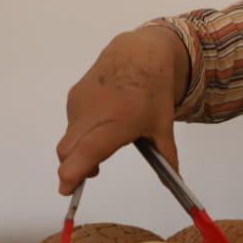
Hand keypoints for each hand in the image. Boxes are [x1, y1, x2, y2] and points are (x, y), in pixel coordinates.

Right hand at [55, 27, 187, 194]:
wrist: (139, 53)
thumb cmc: (153, 90)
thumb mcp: (163, 124)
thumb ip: (167, 155)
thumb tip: (176, 180)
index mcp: (116, 123)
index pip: (85, 152)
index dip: (72, 173)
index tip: (66, 189)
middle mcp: (92, 114)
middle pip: (67, 152)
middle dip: (73, 168)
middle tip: (93, 173)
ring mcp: (79, 104)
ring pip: (69, 138)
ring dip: (79, 149)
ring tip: (104, 142)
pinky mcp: (73, 97)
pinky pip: (71, 123)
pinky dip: (81, 132)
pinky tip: (102, 122)